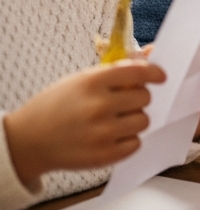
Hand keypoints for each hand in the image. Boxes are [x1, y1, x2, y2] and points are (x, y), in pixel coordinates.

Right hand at [3, 61, 166, 190]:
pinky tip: (110, 137)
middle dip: (136, 99)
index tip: (160, 77)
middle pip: (144, 98)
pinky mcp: (104, 155)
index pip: (138, 72)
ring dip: (133, 120)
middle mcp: (98, 107)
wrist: (28, 141)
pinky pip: (136, 143)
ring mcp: (102, 133)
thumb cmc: (57, 106)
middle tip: (120, 103)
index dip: (154, 73)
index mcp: (91, 83)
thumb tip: (152, 53)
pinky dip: (127, 140)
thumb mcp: (79, 81)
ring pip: (144, 121)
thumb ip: (116, 70)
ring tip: (113, 121)